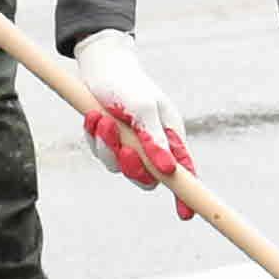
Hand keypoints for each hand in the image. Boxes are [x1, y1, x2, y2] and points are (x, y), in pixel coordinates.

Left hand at [68, 28, 187, 184]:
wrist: (100, 63)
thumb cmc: (128, 82)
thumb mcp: (143, 108)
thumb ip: (154, 139)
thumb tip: (167, 170)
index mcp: (170, 135)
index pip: (183, 171)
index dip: (185, 194)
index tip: (185, 214)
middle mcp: (152, 143)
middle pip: (146, 177)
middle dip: (131, 166)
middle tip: (123, 148)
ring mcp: (129, 143)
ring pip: (118, 166)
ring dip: (107, 146)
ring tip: (100, 119)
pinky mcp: (109, 139)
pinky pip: (100, 154)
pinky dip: (94, 138)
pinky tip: (93, 117)